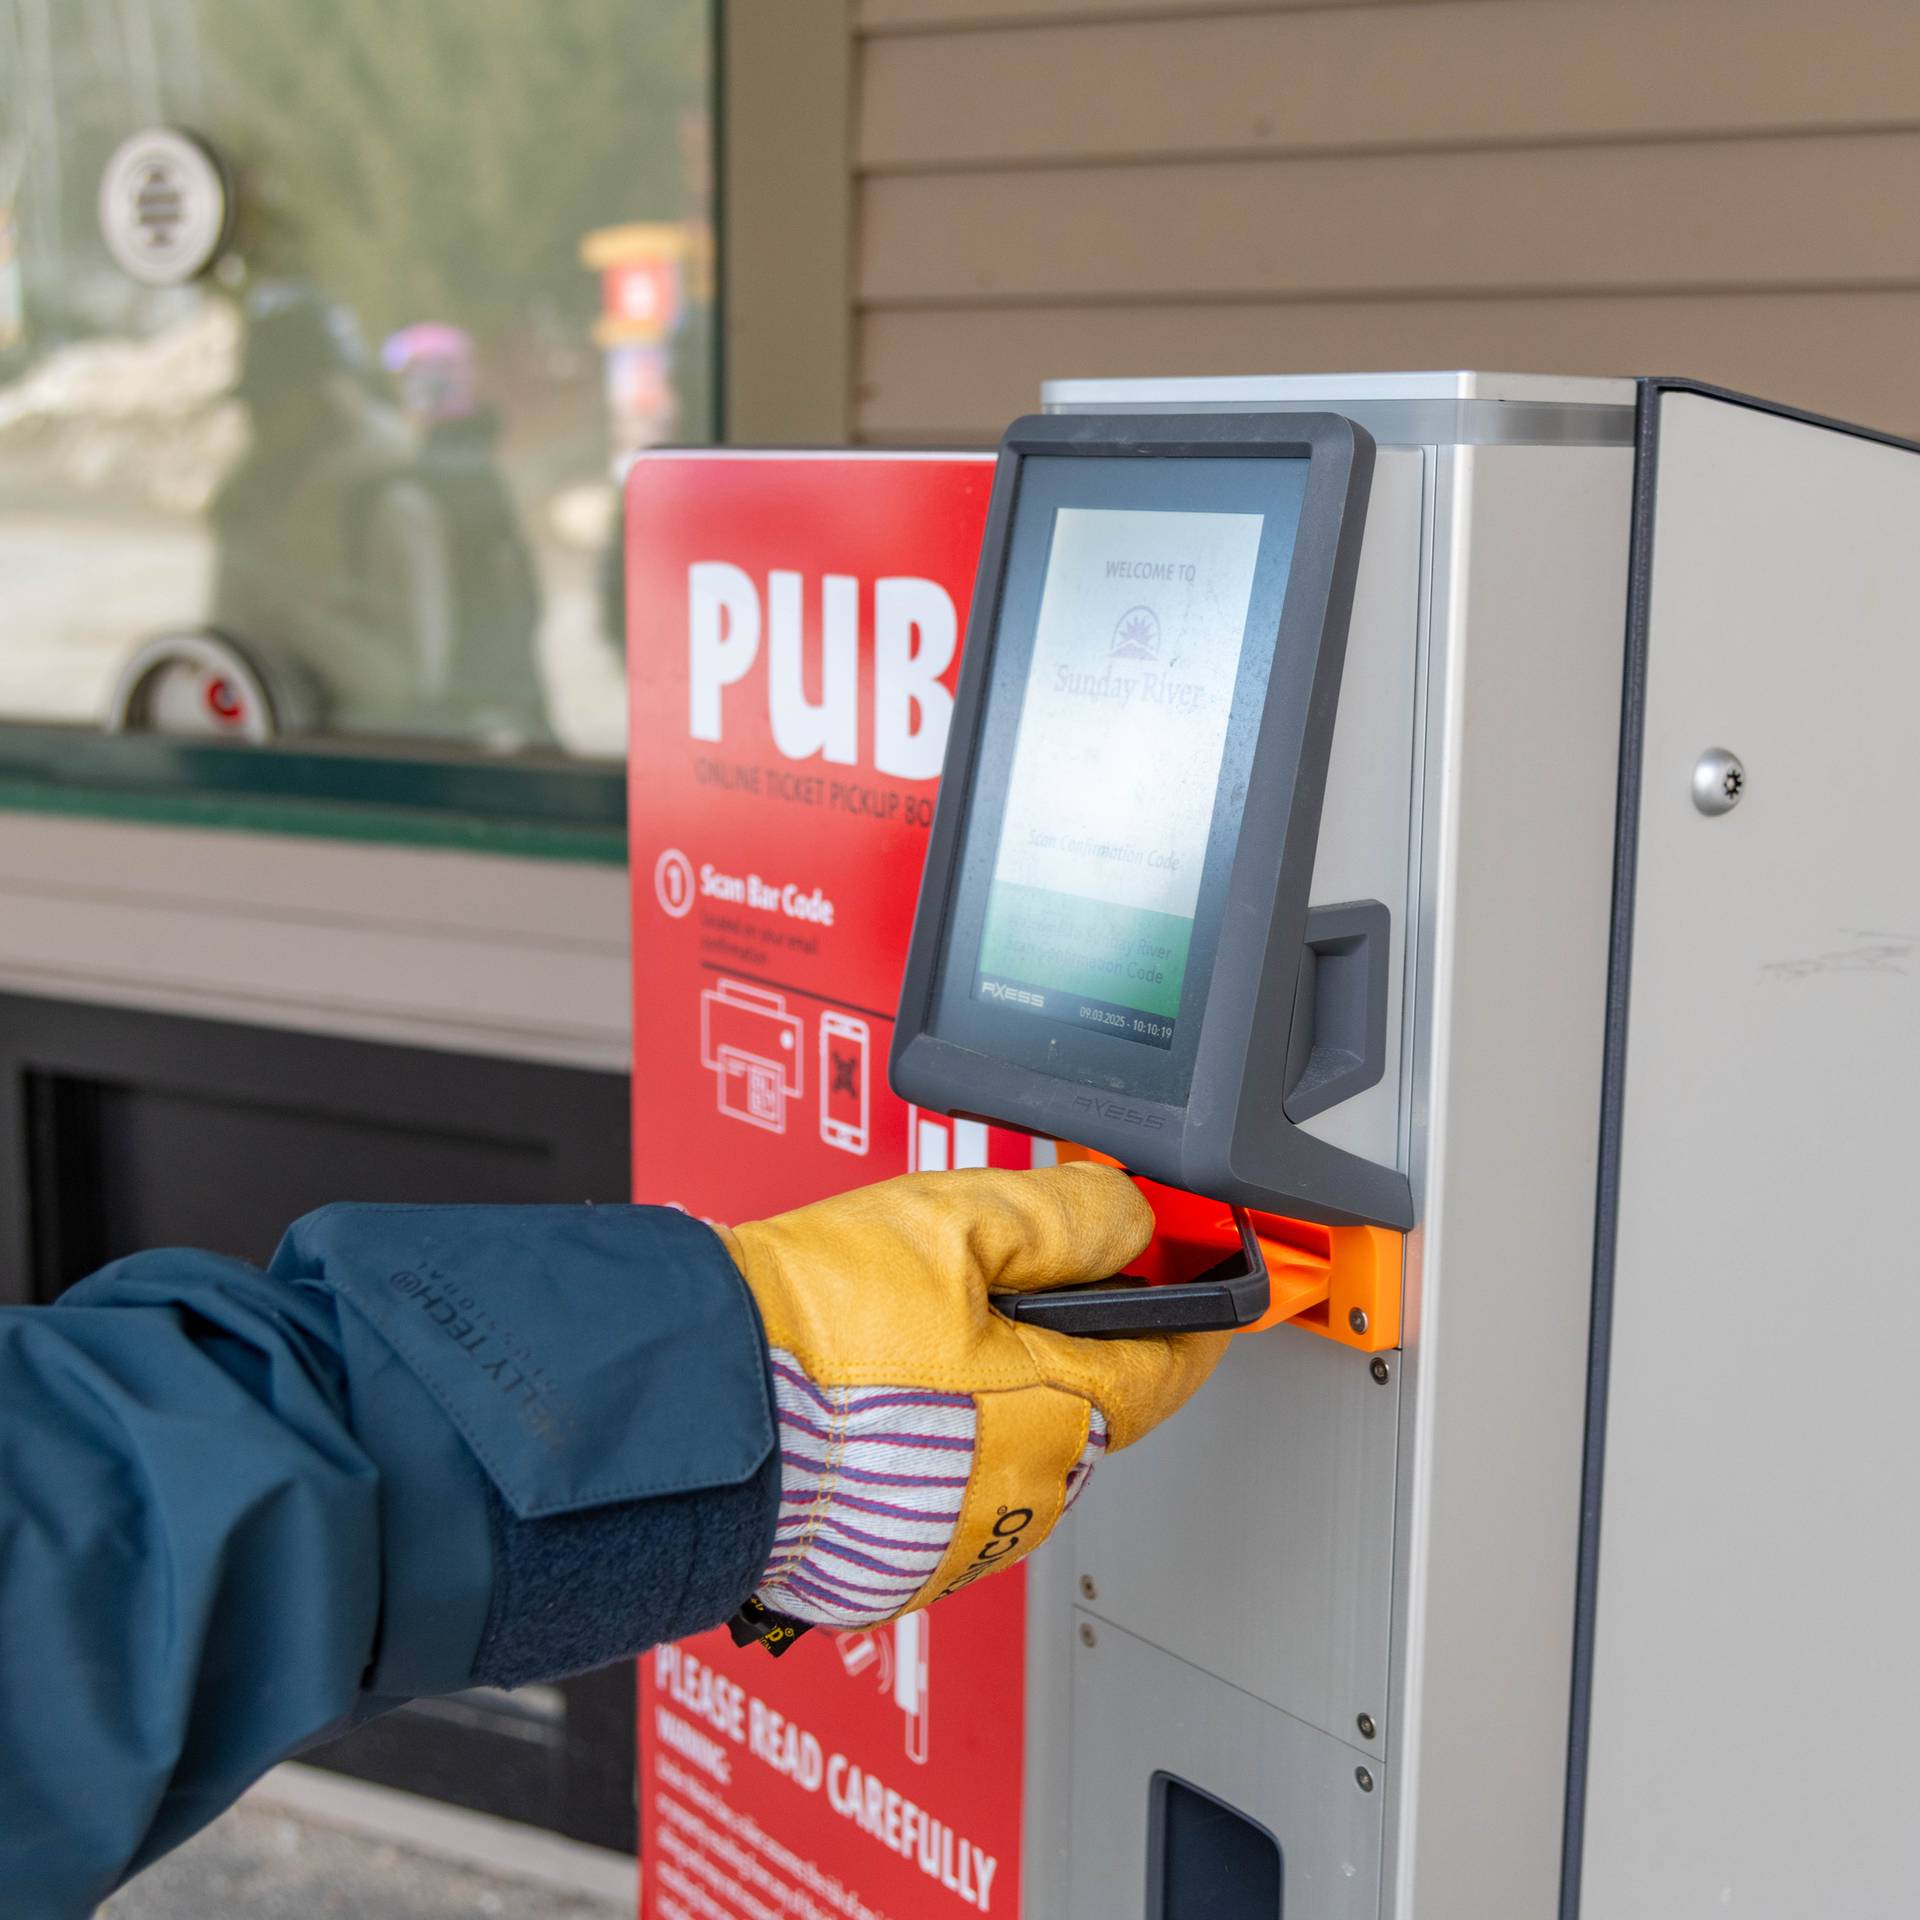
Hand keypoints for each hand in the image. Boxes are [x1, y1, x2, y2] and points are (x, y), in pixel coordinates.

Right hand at [717, 1162, 1230, 1627]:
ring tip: (921, 1325)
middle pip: (1092, 1398)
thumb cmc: (811, 1331)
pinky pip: (948, 1488)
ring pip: (1016, 1444)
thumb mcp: (957, 1224)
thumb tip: (1131, 1217)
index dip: (1189, 1298)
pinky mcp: (894, 1563)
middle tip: (1010, 1268)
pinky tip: (882, 1389)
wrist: (693, 1410)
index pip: (1177, 1359)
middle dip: (1071, 1332)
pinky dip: (937, 1438)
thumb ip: (1067, 1215)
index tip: (1189, 1267)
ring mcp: (959, 1540)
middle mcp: (1027, 1497)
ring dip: (998, 1386)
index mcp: (1066, 1417)